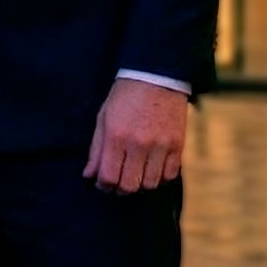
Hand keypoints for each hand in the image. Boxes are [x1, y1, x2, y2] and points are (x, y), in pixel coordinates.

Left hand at [82, 77, 186, 193]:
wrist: (156, 77)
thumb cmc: (124, 97)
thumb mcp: (103, 118)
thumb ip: (96, 149)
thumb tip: (89, 175)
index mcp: (116, 136)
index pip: (108, 177)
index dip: (103, 185)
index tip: (103, 183)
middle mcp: (139, 144)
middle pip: (129, 186)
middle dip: (120, 189)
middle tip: (118, 182)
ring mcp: (161, 145)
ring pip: (150, 184)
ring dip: (141, 184)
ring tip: (136, 174)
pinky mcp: (178, 145)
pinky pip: (170, 175)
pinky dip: (160, 177)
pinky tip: (152, 167)